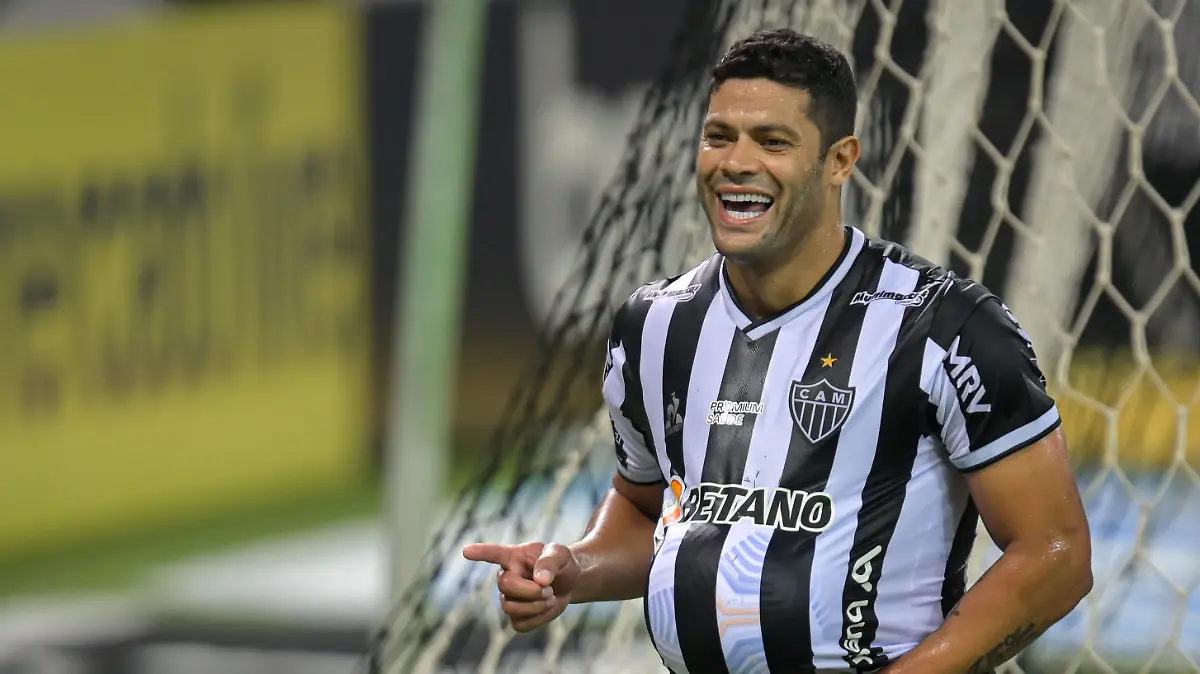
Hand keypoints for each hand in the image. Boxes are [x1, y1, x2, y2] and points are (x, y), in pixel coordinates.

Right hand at [462, 541, 581, 632]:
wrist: (569, 583)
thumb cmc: (562, 564)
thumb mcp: (562, 554)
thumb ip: (550, 562)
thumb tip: (540, 579)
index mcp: (514, 556)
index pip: (493, 553)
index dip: (480, 552)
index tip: (466, 551)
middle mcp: (506, 576)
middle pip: (504, 586)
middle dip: (530, 591)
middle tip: (549, 589)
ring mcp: (508, 598)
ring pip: (510, 608)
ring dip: (536, 606)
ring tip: (551, 597)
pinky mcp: (516, 616)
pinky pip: (519, 624)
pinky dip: (539, 619)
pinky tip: (547, 608)